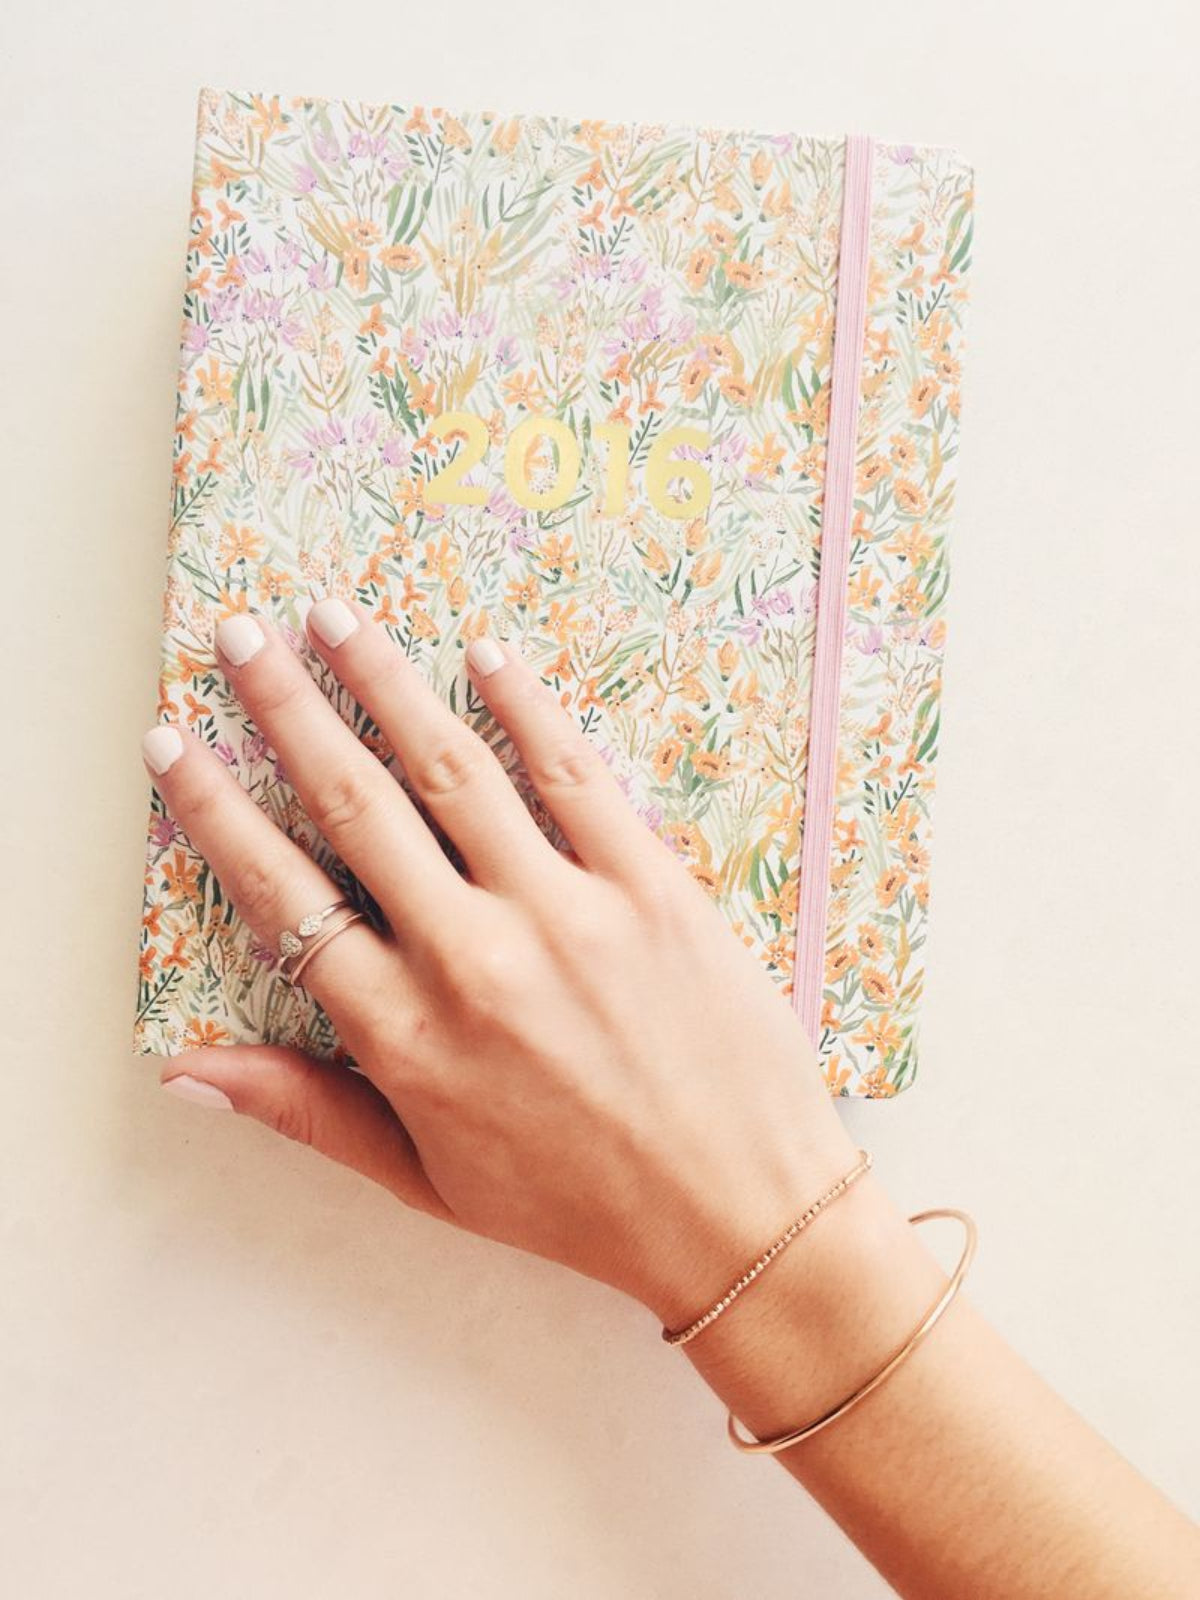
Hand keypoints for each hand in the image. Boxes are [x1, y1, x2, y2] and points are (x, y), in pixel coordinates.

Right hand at [142, 598, 857, 1325]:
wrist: (742, 1214)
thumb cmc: (579, 1207)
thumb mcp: (427, 1181)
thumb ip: (306, 1113)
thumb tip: (186, 1068)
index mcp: (409, 1036)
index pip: (284, 896)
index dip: (216, 811)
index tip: (174, 744)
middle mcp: (475, 961)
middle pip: (356, 805)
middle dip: (286, 708)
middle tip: (242, 633)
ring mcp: (568, 915)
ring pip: (453, 770)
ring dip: (386, 683)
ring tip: (337, 619)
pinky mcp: (653, 888)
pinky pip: (575, 776)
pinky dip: (525, 707)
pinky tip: (484, 655)